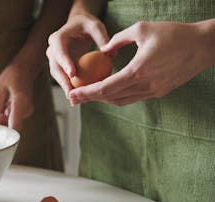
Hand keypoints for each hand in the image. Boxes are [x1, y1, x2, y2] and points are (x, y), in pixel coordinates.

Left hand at [0, 61, 34, 130]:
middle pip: (10, 127)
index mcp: (21, 103)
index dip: (4, 136)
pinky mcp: (22, 113)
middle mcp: (25, 110)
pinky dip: (1, 119)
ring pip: (9, 124)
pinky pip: (11, 120)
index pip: (14, 126)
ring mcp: (25, 112)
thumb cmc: (13, 75)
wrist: (26, 68)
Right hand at [46, 13, 109, 96]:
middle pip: (55, 67)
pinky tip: (78, 97)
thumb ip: (102, 38)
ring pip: (57, 75)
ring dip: (65, 87)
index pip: (59, 52)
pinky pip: (63, 78)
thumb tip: (110, 54)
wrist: (77, 25)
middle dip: (62, 81)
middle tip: (71, 93)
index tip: (73, 74)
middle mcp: (52, 49)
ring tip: (74, 99)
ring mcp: (54, 59)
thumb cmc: (87, 24)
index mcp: (58, 38)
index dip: (65, 63)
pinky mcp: (59, 67)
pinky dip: (70, 87)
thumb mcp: (96, 26)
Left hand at [69, 21, 213, 105]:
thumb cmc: (173, 33)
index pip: (105, 88)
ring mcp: (154, 91)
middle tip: (73, 97)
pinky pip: (133, 98)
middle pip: (110, 98)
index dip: (86, 93)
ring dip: (103, 99)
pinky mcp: (160, 92)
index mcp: (138, 71)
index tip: (71, 94)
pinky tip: (108, 90)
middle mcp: (145, 85)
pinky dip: (118, 96)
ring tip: (87, 95)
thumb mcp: (141, 29)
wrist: (204, 46)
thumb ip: (117, 40)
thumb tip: (102, 51)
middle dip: (89, 98)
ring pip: (121, 100)